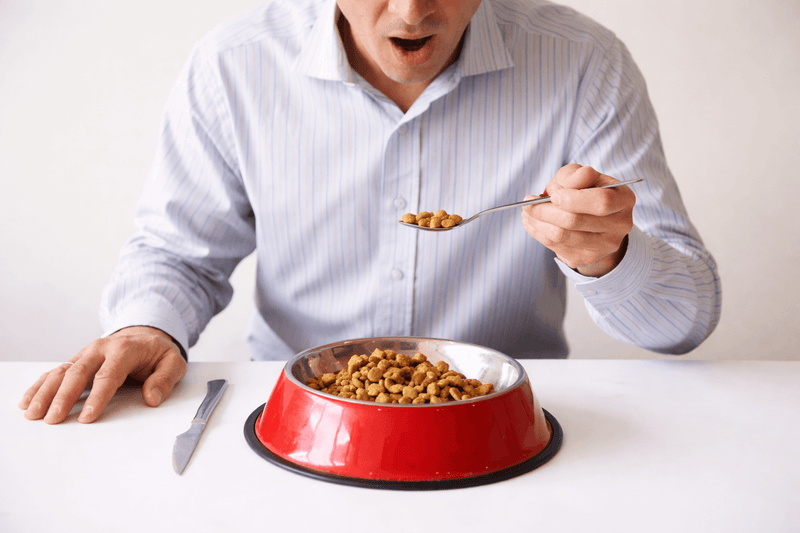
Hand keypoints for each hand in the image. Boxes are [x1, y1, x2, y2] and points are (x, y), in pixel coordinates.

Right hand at [18, 326, 186, 423]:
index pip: (108, 376)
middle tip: (53, 419)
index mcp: (124, 349)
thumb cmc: (159, 353)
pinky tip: (28, 400)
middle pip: (78, 373)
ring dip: (45, 392)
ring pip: (61, 372)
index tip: (87, 418)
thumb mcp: (173, 363)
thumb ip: (165, 379)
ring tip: (33, 413)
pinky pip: (55, 372)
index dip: (97, 398)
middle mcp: (100, 349)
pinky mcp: (77, 360)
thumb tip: (152, 398)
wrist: (146, 336)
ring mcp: (86, 354)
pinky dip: (40, 386)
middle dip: (64, 397)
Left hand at [521, 164, 635, 276]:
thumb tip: (564, 187)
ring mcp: (605, 246)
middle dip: (545, 210)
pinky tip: (531, 222)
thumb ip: (575, 175)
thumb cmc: (587, 190)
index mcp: (624, 199)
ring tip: (526, 212)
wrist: (595, 219)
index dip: (572, 199)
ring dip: (537, 222)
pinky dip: (538, 233)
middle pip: (576, 221)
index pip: (601, 202)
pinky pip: (556, 247)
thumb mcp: (584, 176)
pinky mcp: (587, 258)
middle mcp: (620, 225)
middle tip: (527, 202)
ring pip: (562, 236)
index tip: (553, 195)